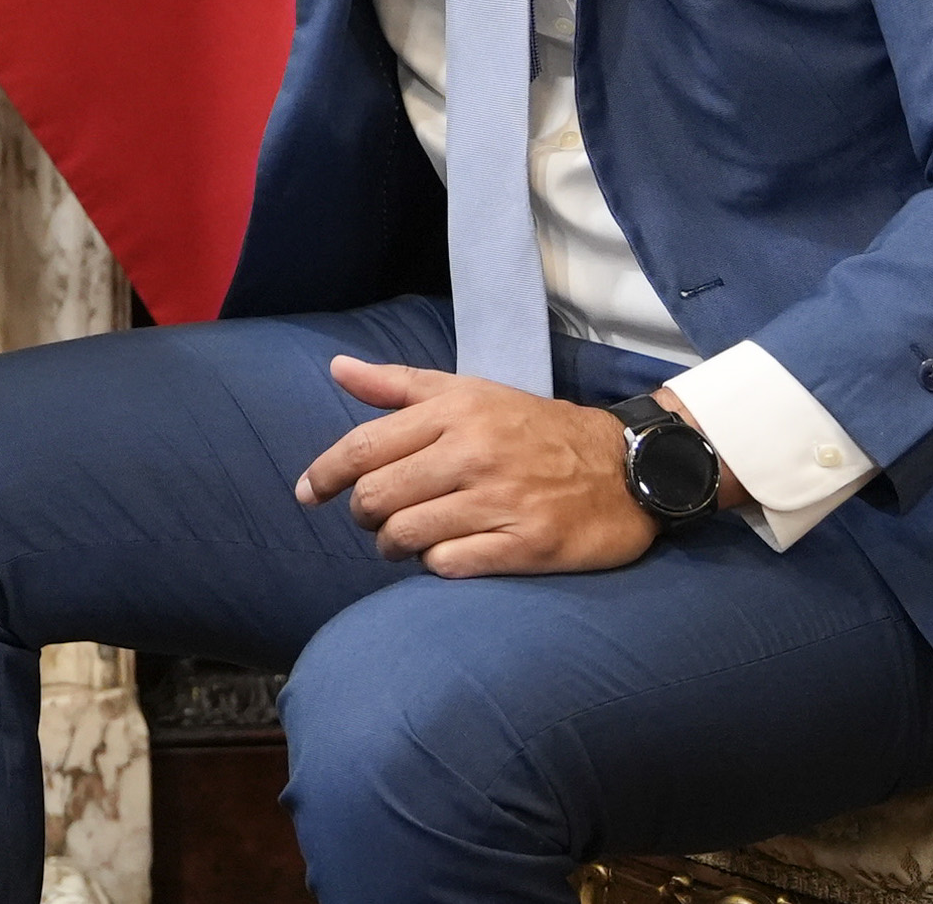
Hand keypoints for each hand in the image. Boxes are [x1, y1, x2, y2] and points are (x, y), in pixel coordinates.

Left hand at [291, 357, 658, 576]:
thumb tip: (337, 368)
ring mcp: (502, 500)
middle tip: (372, 518)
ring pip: (407, 534)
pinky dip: (435, 564)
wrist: (625, 467)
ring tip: (403, 540)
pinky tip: (444, 554)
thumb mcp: (471, 392)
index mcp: (455, 412)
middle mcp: (474, 453)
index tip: (307, 493)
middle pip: (377, 496)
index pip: (364, 447)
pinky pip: (450, 564)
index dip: (324, 474)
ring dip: (393, 545)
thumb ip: (399, 385)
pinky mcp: (528, 544)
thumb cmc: (534, 429)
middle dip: (362, 513)